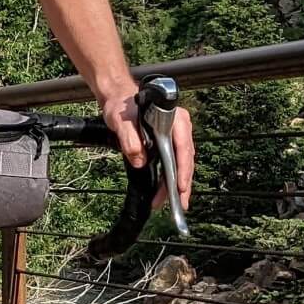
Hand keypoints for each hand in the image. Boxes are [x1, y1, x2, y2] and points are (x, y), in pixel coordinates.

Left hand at [101, 92, 194, 212]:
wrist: (118, 99)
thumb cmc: (122, 106)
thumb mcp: (123, 121)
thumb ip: (130, 139)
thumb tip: (140, 161)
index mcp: (174, 119)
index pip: (183, 148)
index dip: (182, 169)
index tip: (180, 187)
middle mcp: (180, 128)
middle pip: (185, 160)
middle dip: (182, 184)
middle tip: (180, 204)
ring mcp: (175, 136)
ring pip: (180, 163)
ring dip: (176, 184)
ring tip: (171, 203)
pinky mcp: (168, 142)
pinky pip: (173, 162)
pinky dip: (170, 177)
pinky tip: (166, 190)